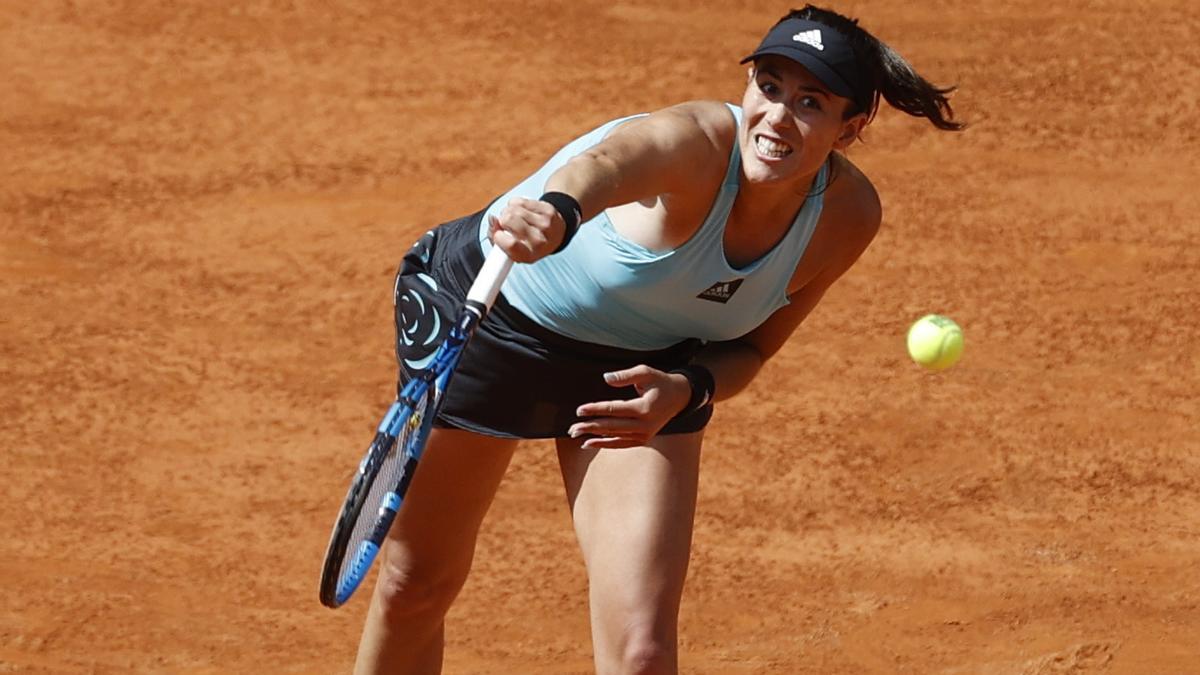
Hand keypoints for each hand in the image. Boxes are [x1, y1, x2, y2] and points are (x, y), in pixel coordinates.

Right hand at [487, 197, 565, 262]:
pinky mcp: (548, 210)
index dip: (498, 236)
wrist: (554, 234)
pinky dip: (516, 204)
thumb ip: (494, 237)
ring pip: (514, 208)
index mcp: (528, 256)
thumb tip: (492, 219)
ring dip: (509, 211)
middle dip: (502, 220)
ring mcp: (546, 224)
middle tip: (506, 224)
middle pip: (509, 220)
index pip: (511, 244)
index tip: (498, 235)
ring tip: (514, 218)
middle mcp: (539, 241)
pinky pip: (521, 201)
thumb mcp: (510, 249)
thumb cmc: (525, 242)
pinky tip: (521, 211)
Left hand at [567, 365, 692, 449]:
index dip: (596, 409)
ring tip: (575, 435)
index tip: (580, 410)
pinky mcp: (643, 439)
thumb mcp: (645, 372)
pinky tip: (589, 443)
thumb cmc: (659, 381)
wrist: (679, 397)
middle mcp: (645, 425)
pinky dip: (605, 444)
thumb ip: (625, 375)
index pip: (615, 409)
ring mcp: (645, 434)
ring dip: (593, 437)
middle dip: (590, 427)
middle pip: (612, 427)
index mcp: (645, 408)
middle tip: (572, 428)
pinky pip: (621, 443)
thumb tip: (605, 378)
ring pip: (614, 437)